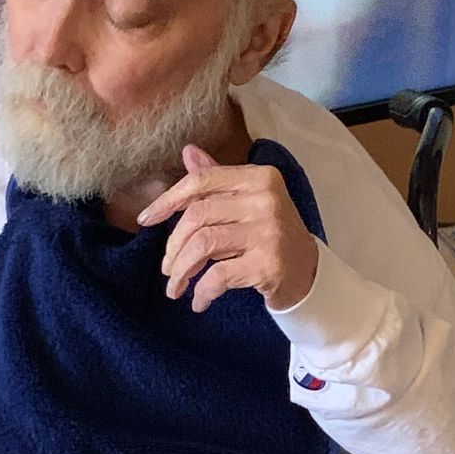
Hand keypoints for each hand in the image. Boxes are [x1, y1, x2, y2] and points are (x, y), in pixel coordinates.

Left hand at [138, 146, 320, 314]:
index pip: (202, 181)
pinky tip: (198, 301)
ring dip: (181, 270)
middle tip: (168, 268)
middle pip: (197, 215)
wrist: (307, 273)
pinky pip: (218, 276)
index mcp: (259, 178)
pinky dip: (201, 291)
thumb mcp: (248, 201)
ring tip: (175, 287)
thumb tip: (188, 152)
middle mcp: (266, 200)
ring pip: (203, 244)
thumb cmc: (269, 234)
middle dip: (174, 246)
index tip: (146, 220)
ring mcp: (268, 232)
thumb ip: (218, 179)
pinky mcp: (268, 264)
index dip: (168, 200)